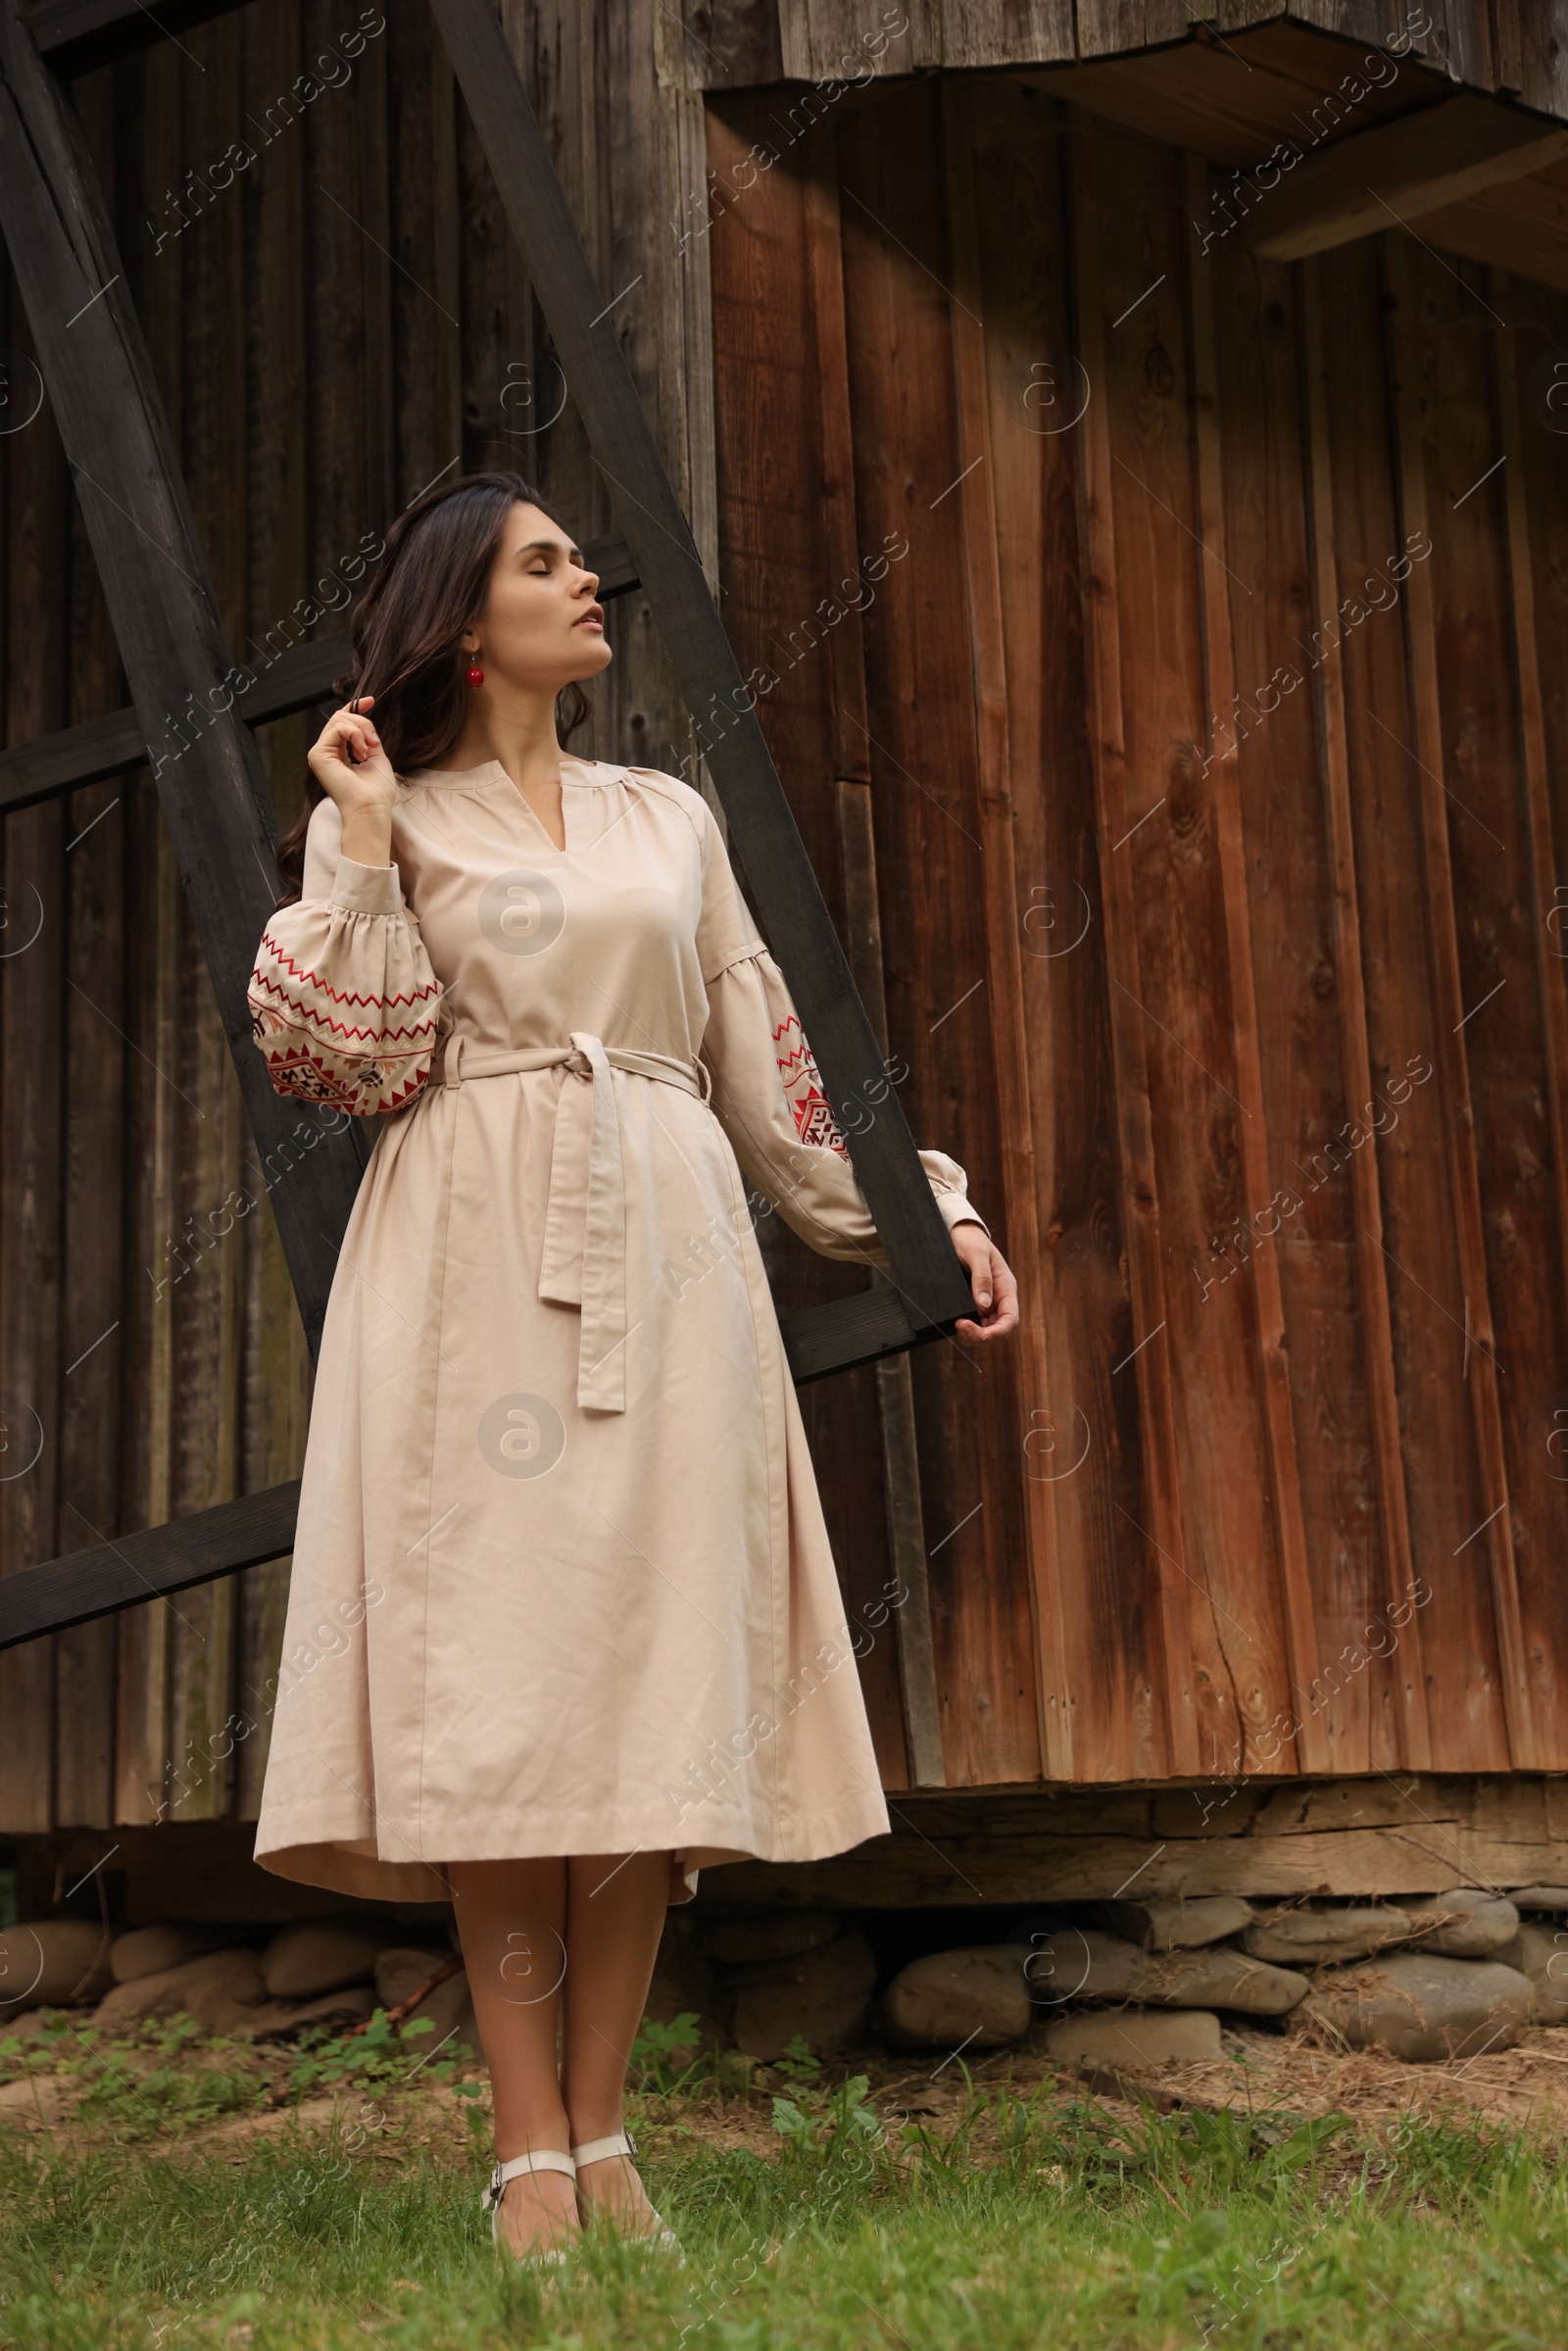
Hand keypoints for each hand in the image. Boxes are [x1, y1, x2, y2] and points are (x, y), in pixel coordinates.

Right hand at [307, 696, 396, 818]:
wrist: (371, 810)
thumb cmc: (377, 792)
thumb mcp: (376, 756)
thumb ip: (367, 737)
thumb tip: (363, 716)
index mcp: (338, 755)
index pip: (341, 723)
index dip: (355, 708)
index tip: (370, 700)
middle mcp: (326, 753)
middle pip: (340, 718)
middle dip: (363, 723)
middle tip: (374, 743)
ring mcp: (320, 754)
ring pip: (339, 719)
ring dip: (361, 730)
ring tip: (368, 750)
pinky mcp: (318, 755)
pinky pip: (337, 728)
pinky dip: (354, 734)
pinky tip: (362, 752)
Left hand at [950, 1221, 1017, 1342]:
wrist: (958, 1232)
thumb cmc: (970, 1240)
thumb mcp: (976, 1254)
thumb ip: (982, 1278)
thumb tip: (984, 1305)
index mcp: (1006, 1287)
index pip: (1010, 1318)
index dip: (999, 1331)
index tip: (982, 1335)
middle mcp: (998, 1298)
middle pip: (997, 1329)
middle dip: (981, 1336)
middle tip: (961, 1327)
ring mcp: (986, 1302)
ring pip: (985, 1330)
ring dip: (973, 1335)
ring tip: (957, 1326)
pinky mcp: (973, 1303)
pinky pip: (974, 1323)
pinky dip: (966, 1329)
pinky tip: (956, 1323)